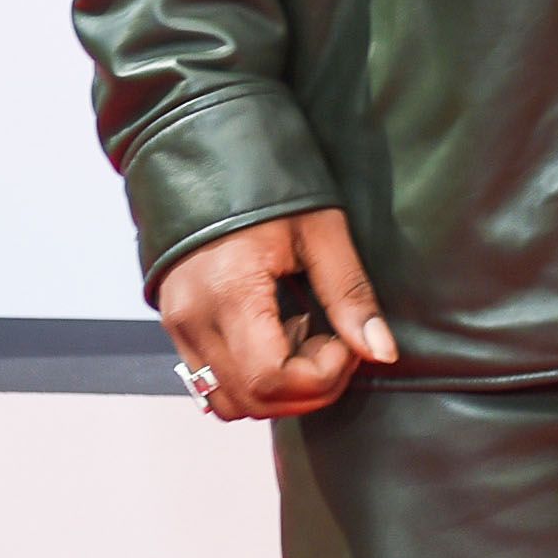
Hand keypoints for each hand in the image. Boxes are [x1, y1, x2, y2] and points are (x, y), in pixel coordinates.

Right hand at [153, 209, 395, 421]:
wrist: (211, 155)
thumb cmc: (273, 185)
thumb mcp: (323, 232)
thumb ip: (351, 296)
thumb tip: (382, 353)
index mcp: (230, 293)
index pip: (271, 379)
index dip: (321, 375)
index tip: (346, 340)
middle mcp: (193, 320)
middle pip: (252, 401)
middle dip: (307, 389)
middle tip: (336, 345)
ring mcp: (177, 327)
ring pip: (229, 401)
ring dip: (278, 390)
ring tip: (307, 338)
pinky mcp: (175, 328)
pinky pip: (212, 383)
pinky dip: (253, 380)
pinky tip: (279, 336)